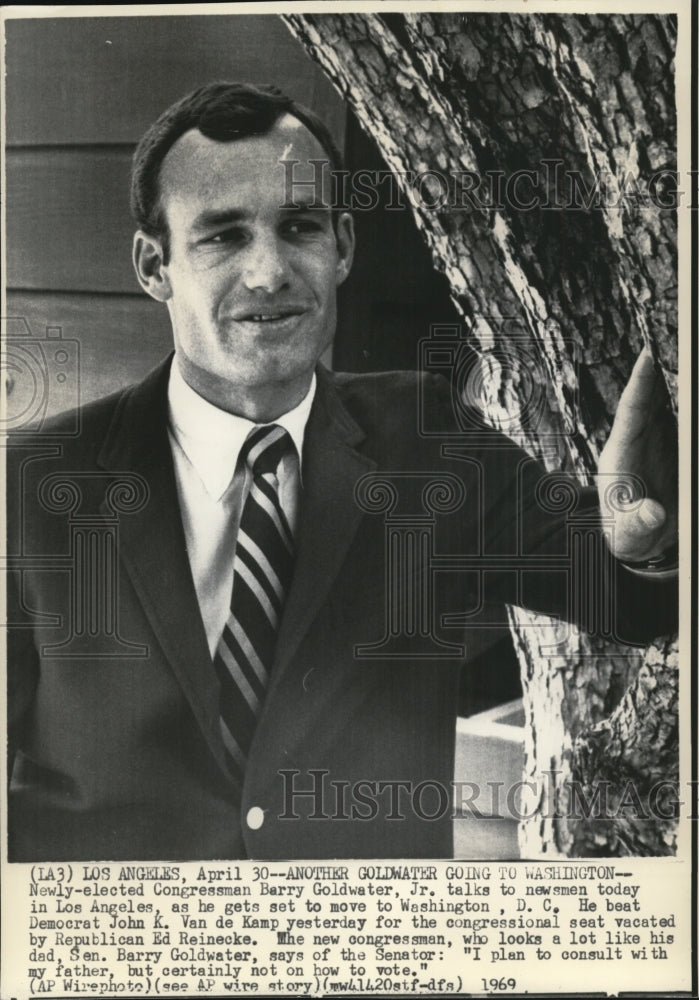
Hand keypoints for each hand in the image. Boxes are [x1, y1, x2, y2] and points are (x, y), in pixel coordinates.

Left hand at [597, 349, 677, 563]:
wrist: (641, 541)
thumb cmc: (626, 534)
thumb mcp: (628, 533)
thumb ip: (637, 523)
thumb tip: (651, 512)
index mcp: (622, 452)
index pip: (631, 410)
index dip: (639, 382)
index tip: (647, 353)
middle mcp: (642, 439)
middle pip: (655, 395)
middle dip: (667, 366)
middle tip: (680, 334)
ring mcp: (662, 442)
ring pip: (676, 404)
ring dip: (684, 382)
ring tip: (692, 351)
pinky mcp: (679, 450)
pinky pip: (688, 423)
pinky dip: (692, 409)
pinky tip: (696, 390)